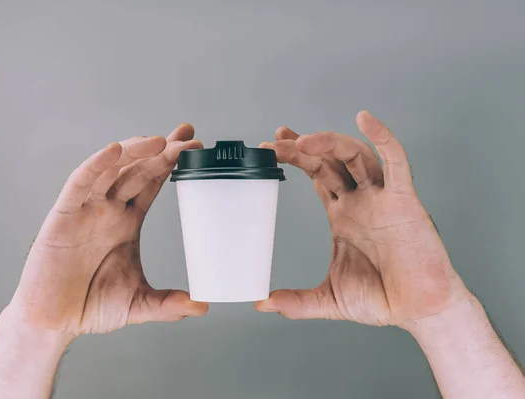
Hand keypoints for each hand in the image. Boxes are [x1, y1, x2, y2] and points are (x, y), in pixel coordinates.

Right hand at [8, 124, 207, 338]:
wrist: (53, 322)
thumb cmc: (91, 307)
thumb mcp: (139, 304)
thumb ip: (168, 304)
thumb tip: (203, 306)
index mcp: (128, 221)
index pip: (152, 182)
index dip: (172, 162)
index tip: (196, 147)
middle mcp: (109, 209)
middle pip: (138, 169)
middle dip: (162, 150)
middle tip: (188, 137)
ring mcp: (87, 210)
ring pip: (112, 168)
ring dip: (134, 151)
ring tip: (161, 141)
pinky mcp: (63, 216)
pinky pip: (80, 183)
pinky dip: (96, 165)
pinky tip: (114, 151)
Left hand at [256, 111, 470, 327]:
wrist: (419, 311)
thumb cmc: (383, 300)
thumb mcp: (329, 298)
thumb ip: (296, 302)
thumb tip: (261, 304)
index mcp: (343, 214)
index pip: (317, 174)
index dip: (295, 156)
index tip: (271, 145)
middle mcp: (361, 200)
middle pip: (329, 160)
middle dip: (301, 147)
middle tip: (275, 143)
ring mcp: (382, 198)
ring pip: (356, 155)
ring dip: (329, 142)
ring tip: (302, 142)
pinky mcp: (405, 201)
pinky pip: (396, 163)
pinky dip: (384, 138)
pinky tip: (366, 120)